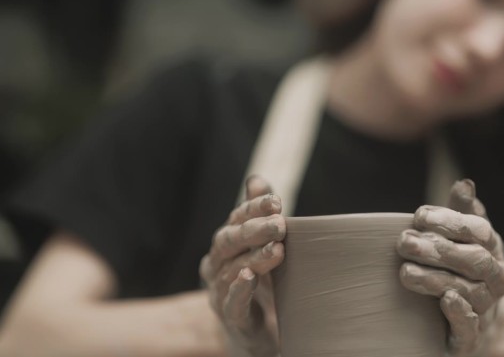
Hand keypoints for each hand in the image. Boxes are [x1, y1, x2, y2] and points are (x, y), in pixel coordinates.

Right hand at [199, 175, 284, 356]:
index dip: (253, 208)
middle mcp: (217, 265)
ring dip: (255, 258)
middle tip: (280, 224)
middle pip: (229, 241)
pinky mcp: (231, 318)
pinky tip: (250, 277)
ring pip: (232, 270)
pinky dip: (240, 289)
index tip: (276, 201)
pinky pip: (231, 302)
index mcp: (225, 244)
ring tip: (277, 250)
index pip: (235, 219)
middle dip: (254, 230)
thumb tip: (256, 180)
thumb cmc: (262, 281)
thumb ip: (260, 215)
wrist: (259, 329)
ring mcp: (220, 291)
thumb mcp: (263, 245)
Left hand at [396, 179, 503, 355]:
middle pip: (474, 261)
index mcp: (493, 249)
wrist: (481, 321)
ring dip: (436, 279)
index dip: (450, 221)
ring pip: (467, 292)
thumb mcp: (465, 238)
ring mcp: (486, 307)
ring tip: (405, 271)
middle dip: (438, 249)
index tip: (419, 216)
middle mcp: (495, 277)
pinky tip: (444, 299)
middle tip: (404, 242)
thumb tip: (464, 183)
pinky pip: (471, 326)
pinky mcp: (472, 336)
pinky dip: (459, 313)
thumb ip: (461, 213)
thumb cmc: (464, 268)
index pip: (479, 230)